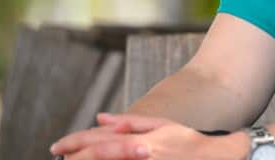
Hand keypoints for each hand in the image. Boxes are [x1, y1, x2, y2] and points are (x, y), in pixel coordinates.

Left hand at [49, 113, 247, 159]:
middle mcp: (139, 155)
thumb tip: (100, 119)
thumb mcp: (161, 126)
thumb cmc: (189, 142)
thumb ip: (130, 123)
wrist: (218, 157)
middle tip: (60, 158)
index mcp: (140, 140)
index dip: (74, 143)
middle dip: (74, 158)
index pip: (98, 141)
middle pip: (97, 157)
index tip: (57, 148)